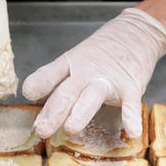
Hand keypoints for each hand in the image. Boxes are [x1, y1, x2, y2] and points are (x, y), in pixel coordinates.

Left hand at [22, 8, 165, 138]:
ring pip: (92, 96)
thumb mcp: (77, 60)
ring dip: (81, 112)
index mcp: (71, 64)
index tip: (28, 93)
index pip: (51, 74)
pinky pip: (131, 104)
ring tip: (70, 129)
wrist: (137, 32)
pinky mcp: (130, 87)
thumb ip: (58, 79)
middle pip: (67, 91)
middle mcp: (86, 71)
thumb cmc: (103, 53)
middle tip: (42, 130)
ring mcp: (108, 80)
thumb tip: (35, 100)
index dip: (39, 83)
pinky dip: (132, 118)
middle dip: (53, 111)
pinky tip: (132, 132)